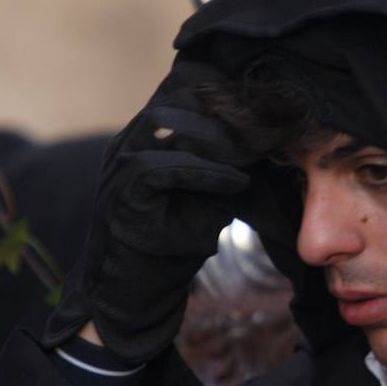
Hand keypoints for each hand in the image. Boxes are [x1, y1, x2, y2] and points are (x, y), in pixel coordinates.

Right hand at [44, 62, 251, 362]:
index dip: (223, 92)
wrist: (134, 294)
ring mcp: (120, 163)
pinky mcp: (122, 190)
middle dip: (225, 107)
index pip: (183, 91)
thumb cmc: (169, 248)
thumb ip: (224, 169)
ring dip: (217, 134)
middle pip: (177, 97)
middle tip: (266, 120)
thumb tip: (266, 144)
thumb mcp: (205, 200)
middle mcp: (128, 142)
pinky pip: (163, 168)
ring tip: (255, 148)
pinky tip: (235, 183)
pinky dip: (204, 173)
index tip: (264, 103)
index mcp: (145, 138)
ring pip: (167, 122)